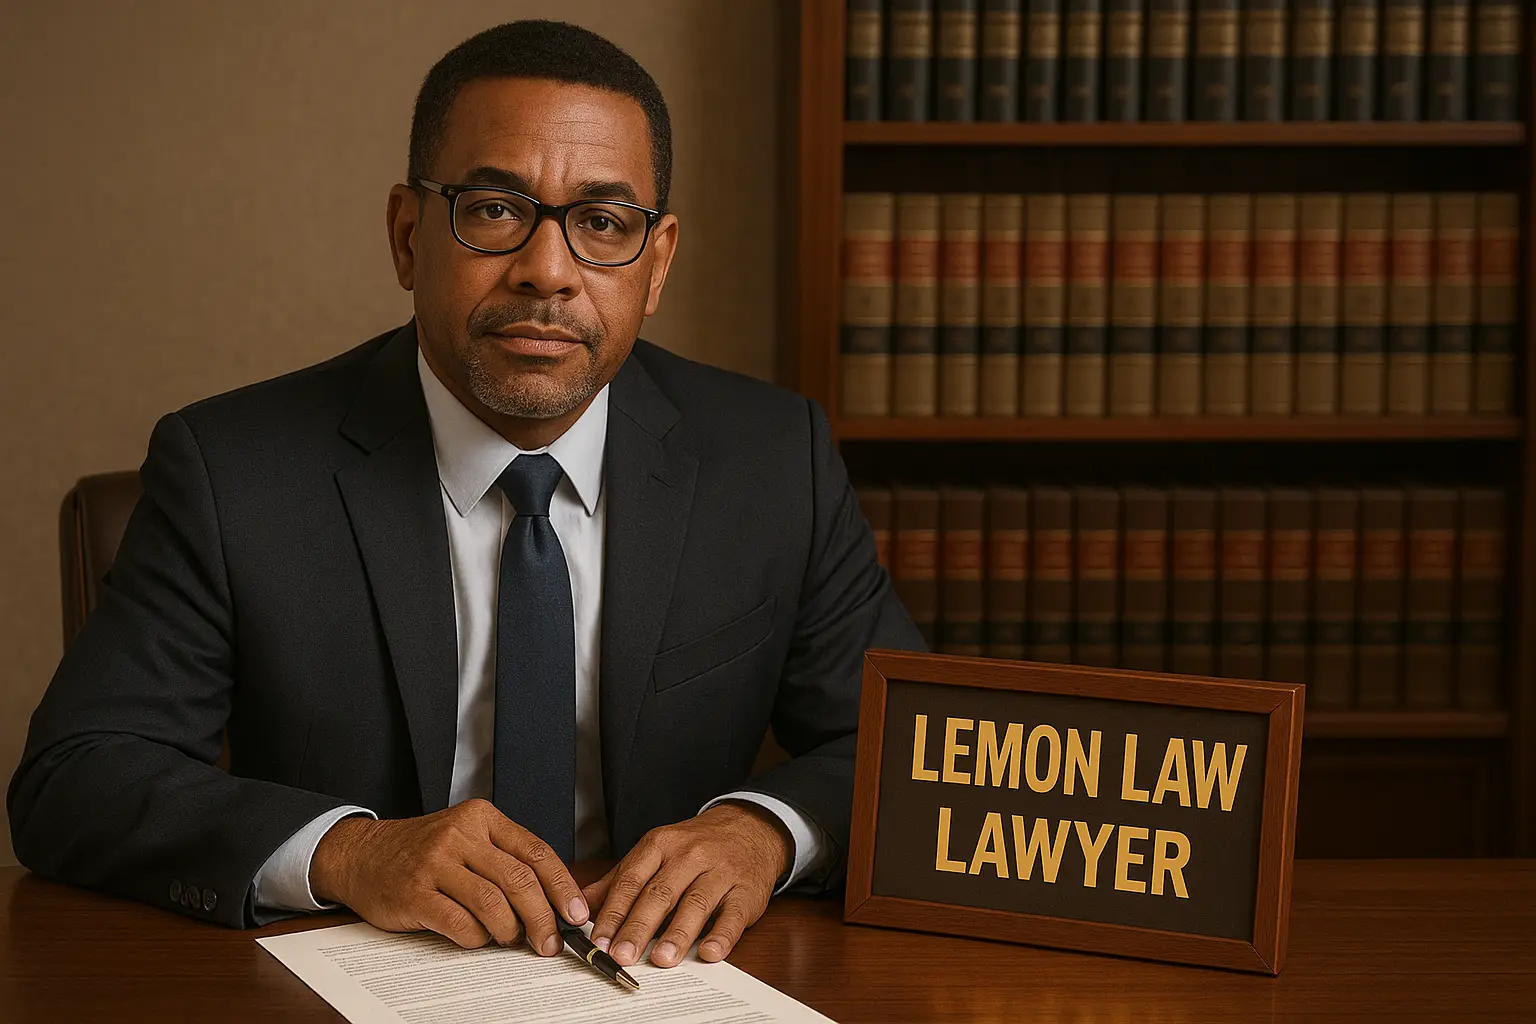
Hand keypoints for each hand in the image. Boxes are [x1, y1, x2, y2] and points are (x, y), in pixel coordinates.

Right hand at [309, 798, 587, 953]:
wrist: (362, 855)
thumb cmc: (424, 853)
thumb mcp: (467, 839)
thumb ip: (505, 860)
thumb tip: (553, 902)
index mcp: (482, 818)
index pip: (537, 851)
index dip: (563, 887)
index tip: (577, 914)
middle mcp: (460, 834)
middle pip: (520, 880)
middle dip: (542, 918)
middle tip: (549, 943)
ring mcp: (435, 863)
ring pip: (493, 904)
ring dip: (509, 931)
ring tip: (508, 939)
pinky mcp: (414, 893)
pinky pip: (460, 924)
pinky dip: (476, 938)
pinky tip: (475, 937)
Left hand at [582, 801, 792, 968]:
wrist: (750, 828)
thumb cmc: (696, 846)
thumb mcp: (656, 851)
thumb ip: (620, 878)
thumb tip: (582, 904)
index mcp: (661, 845)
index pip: (632, 880)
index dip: (614, 912)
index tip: (599, 940)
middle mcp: (690, 855)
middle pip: (660, 894)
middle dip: (638, 927)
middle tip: (622, 956)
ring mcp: (721, 872)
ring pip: (695, 904)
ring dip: (677, 934)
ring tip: (660, 960)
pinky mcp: (746, 891)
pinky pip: (734, 915)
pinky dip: (721, 935)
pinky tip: (708, 953)